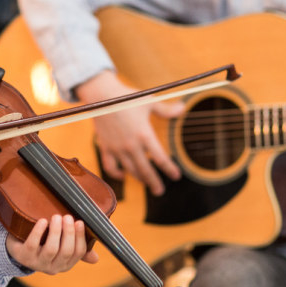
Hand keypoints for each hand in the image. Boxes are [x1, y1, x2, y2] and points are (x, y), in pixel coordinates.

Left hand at [6, 214, 98, 273]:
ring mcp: (37, 263)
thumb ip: (76, 249)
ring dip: (55, 232)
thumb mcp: (60, 247)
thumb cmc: (44, 243)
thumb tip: (96, 259)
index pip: (79, 252)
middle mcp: (53, 267)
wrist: (18, 246)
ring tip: (56, 217)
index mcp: (65, 264)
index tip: (80, 221)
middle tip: (67, 217)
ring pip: (51, 249)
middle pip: (66, 251)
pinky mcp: (23, 256)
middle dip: (68, 233)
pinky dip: (38, 232)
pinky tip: (42, 221)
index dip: (80, 237)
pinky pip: (33, 245)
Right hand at [76, 71, 183, 195]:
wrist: (102, 95)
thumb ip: (166, 110)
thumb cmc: (127, 97)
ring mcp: (117, 148)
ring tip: (146, 183)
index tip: (176, 176)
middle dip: (154, 183)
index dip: (170, 169)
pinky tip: (123, 176)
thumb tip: (183, 109)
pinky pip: (110, 166)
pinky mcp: (106, 147)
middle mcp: (131, 145)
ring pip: (130, 170)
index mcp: (144, 135)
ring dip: (139, 179)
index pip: (160, 158)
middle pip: (145, 170)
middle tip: (160, 191)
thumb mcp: (149, 102)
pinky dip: (116, 173)